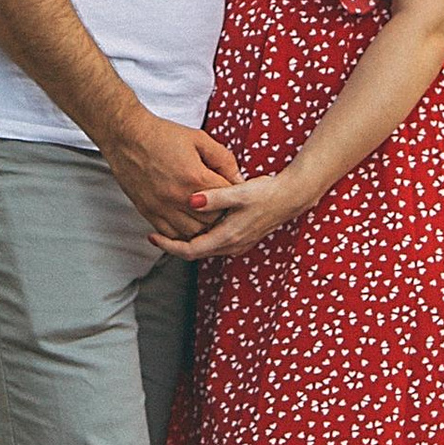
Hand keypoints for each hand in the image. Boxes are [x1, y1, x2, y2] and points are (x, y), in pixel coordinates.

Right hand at [103, 109, 242, 249]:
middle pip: (213, 220)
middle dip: (220, 212)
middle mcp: (179, 196)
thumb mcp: (199, 139)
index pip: (226, 197)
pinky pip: (171, 234)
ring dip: (202, 224)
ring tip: (204, 212)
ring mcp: (163, 207)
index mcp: (195, 177)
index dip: (233, 193)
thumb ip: (223, 159)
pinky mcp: (149, 212)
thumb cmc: (162, 135)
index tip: (230, 189)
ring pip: (193, 232)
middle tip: (220, 203)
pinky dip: (182, 231)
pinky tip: (185, 219)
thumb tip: (238, 178)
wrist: (127, 137)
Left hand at [165, 166, 308, 261]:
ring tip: (169, 227)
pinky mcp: (241, 238)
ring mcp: (238, 244)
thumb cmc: (266, 192)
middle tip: (155, 232)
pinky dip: (200, 237)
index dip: (168, 246)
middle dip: (174, 244)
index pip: (190, 251)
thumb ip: (214, 197)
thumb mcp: (239, 192)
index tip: (152, 237)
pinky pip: (214, 244)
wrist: (291, 197)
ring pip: (205, 249)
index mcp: (228, 237)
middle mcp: (232, 245)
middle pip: (195, 253)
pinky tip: (194, 223)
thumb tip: (191, 200)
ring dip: (187, 241)